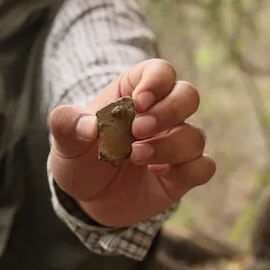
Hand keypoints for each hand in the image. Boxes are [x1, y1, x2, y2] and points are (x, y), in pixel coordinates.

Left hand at [48, 58, 215, 227]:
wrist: (87, 198)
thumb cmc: (80, 157)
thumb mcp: (65, 141)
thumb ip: (67, 125)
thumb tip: (88, 127)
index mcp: (135, 93)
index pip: (161, 71)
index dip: (155, 82)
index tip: (137, 103)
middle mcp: (162, 114)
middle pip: (188, 95)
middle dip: (167, 112)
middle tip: (137, 130)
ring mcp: (174, 143)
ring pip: (196, 135)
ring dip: (169, 146)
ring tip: (136, 156)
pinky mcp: (182, 174)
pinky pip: (204, 166)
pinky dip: (189, 170)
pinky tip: (159, 175)